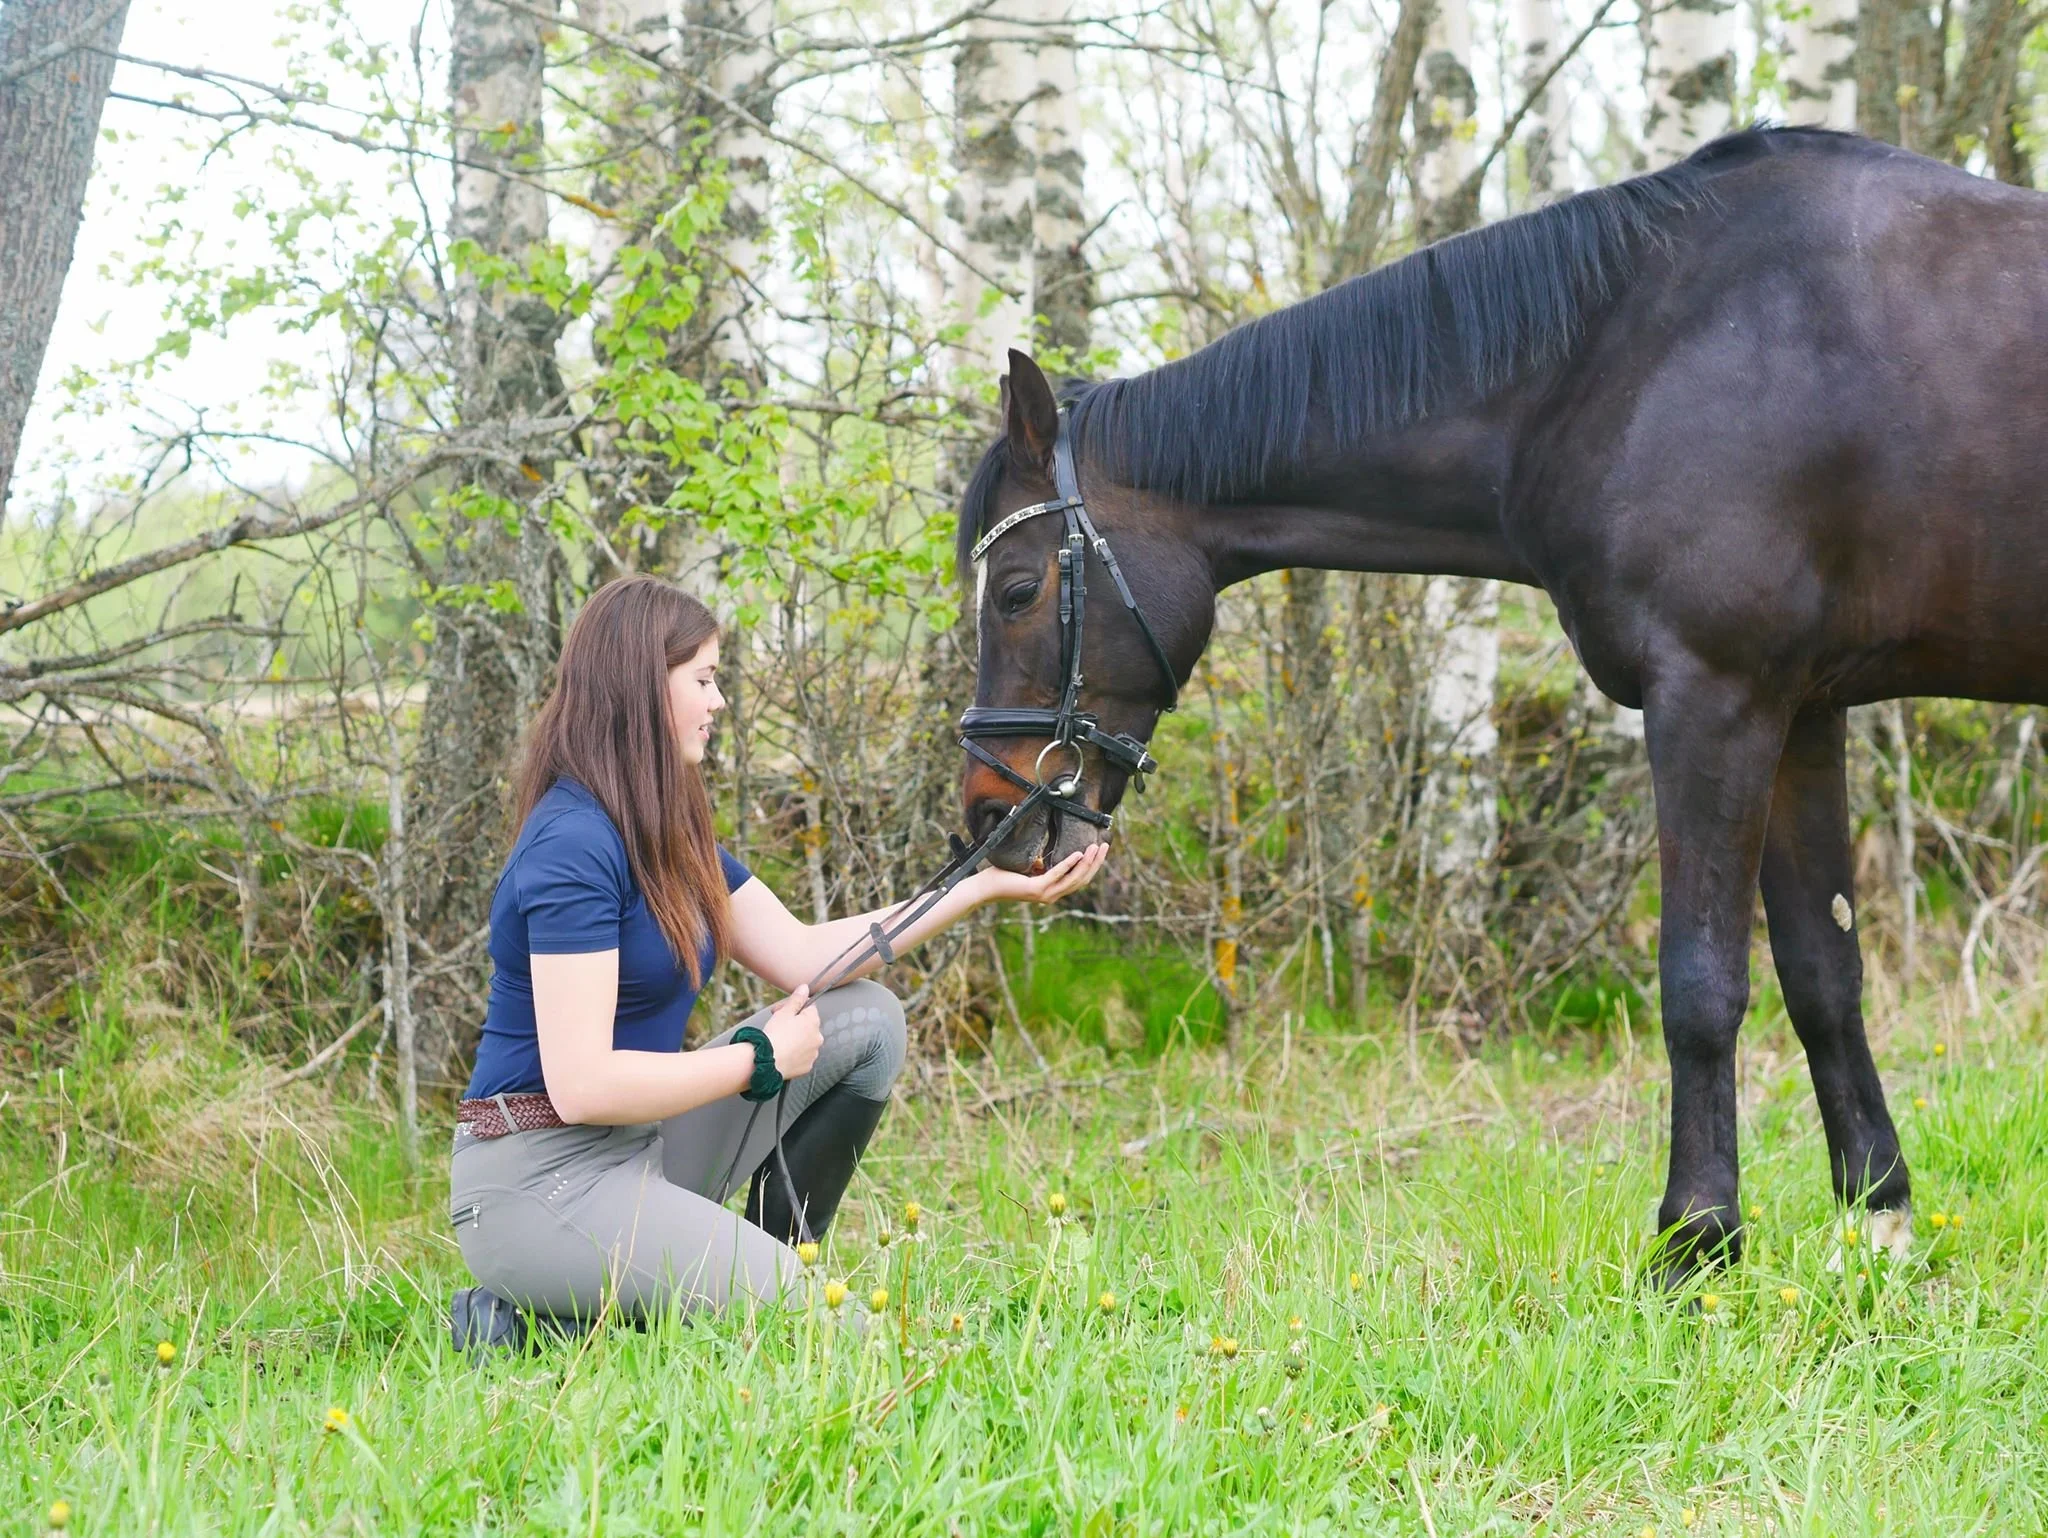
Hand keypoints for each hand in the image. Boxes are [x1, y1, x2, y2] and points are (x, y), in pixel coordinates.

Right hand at [762, 984, 822, 1077]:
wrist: (767, 1061)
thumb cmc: (775, 1034)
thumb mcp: (784, 1012)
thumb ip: (796, 999)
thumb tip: (805, 988)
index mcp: (813, 1021)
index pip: (809, 1009)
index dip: (794, 1008)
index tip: (781, 1011)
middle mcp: (818, 1037)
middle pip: (808, 1026)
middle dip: (795, 1024)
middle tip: (778, 1025)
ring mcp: (814, 1053)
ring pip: (805, 1042)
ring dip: (796, 1040)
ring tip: (779, 1041)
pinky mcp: (807, 1066)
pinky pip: (802, 1057)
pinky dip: (795, 1054)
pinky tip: (783, 1053)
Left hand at [974, 840, 1109, 905]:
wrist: (985, 888)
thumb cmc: (1003, 877)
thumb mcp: (1026, 870)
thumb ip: (1039, 867)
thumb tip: (1044, 860)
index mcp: (1052, 891)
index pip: (1079, 879)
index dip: (1092, 866)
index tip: (1100, 849)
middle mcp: (1052, 895)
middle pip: (1081, 879)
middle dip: (1095, 862)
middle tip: (1105, 846)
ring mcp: (1045, 894)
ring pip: (1074, 878)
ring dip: (1087, 862)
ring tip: (1095, 847)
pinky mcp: (1037, 890)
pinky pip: (1057, 875)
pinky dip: (1068, 864)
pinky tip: (1077, 853)